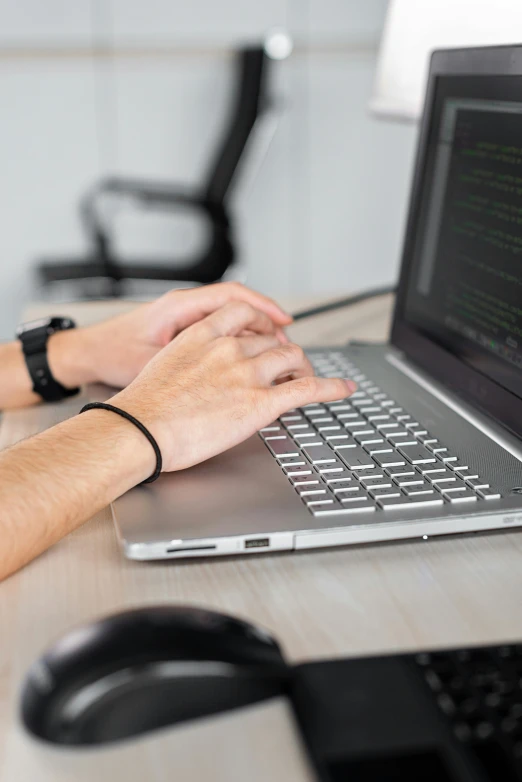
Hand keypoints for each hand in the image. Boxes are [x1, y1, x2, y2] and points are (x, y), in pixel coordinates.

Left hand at [48, 283, 292, 389]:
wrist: (90, 354)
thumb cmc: (113, 354)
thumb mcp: (152, 362)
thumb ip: (190, 362)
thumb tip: (229, 370)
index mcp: (181, 307)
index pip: (233, 296)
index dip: (264, 308)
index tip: (285, 323)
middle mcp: (186, 307)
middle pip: (239, 306)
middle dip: (267, 323)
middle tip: (288, 347)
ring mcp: (186, 318)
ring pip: (232, 319)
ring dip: (255, 334)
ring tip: (276, 356)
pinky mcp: (184, 331)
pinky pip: (221, 331)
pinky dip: (240, 342)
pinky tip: (251, 360)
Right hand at [108, 301, 355, 472]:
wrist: (140, 429)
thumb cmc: (144, 407)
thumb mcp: (164, 366)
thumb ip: (192, 360)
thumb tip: (203, 374)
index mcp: (203, 335)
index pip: (244, 311)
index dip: (261, 321)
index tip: (268, 330)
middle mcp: (229, 348)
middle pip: (272, 339)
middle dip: (282, 352)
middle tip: (287, 367)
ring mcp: (247, 374)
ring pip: (292, 358)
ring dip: (303, 368)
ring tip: (307, 379)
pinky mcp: (260, 403)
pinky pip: (307, 388)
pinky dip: (332, 387)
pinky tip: (344, 389)